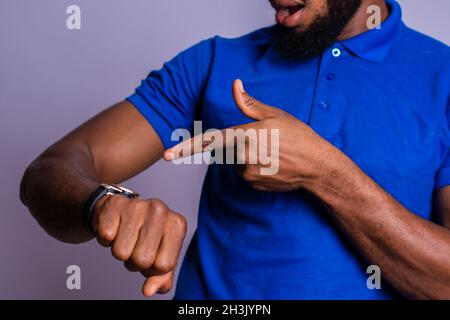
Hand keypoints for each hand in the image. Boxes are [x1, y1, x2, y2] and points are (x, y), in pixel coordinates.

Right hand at [91, 195, 186, 295]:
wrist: (121, 210)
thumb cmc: (145, 235)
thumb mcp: (160, 255)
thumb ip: (161, 277)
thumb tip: (150, 290)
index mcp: (177, 224)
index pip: (164, 266)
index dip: (153, 269)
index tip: (151, 255)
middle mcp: (160, 210)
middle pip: (142, 260)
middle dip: (135, 262)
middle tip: (135, 246)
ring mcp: (137, 205)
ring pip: (121, 252)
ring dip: (120, 250)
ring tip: (125, 237)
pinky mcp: (114, 204)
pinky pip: (106, 237)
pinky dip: (107, 238)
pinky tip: (115, 227)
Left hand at [165, 79, 341, 191]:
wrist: (317, 166)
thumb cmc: (298, 136)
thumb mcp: (274, 114)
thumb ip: (249, 104)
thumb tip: (235, 85)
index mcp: (245, 135)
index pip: (209, 141)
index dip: (186, 148)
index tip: (167, 155)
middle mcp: (243, 156)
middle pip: (224, 149)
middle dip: (236, 144)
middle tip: (263, 141)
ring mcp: (248, 174)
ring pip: (234, 162)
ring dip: (244, 155)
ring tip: (270, 152)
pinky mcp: (253, 185)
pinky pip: (244, 173)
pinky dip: (252, 167)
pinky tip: (271, 163)